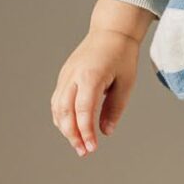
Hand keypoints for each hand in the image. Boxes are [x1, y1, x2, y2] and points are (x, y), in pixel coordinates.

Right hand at [50, 32, 139, 156]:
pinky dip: (61, 117)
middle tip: (84, 152)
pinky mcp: (64, 76)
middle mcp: (73, 75)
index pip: (83, 110)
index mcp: (91, 75)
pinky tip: (71, 128)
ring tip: (78, 144)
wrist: (111, 31)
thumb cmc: (122, 55)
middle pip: (64, 111)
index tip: (93, 147)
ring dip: (65, 128)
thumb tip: (105, 132)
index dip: (86, 132)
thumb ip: (114, 108)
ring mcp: (66, 75)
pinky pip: (57, 100)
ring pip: (57, 107)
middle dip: (72, 135)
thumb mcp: (126, 83)